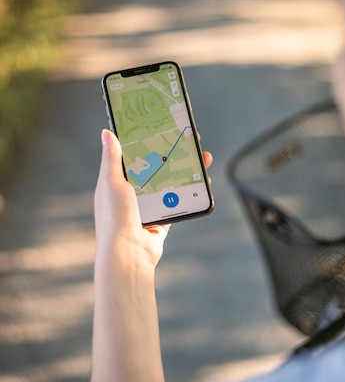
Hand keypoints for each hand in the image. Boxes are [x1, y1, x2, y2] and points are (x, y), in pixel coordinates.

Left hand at [94, 129, 212, 268]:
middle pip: (155, 166)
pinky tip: (202, 181)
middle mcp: (131, 193)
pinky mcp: (161, 219)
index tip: (163, 127)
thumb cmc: (115, 218)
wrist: (128, 254)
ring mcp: (147, 206)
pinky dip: (190, 191)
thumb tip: (106, 132)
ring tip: (202, 157)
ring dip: (186, 169)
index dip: (147, 140)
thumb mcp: (112, 182)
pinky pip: (178, 201)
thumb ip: (112, 158)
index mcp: (116, 182)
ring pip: (170, 182)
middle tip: (189, 139)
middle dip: (173, 152)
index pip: (133, 154)